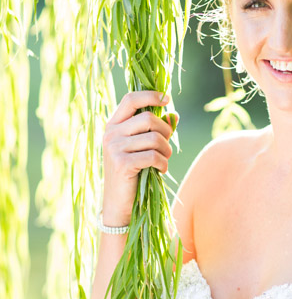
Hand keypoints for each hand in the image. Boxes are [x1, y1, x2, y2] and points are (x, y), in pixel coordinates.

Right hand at [102, 90, 177, 223]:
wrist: (119, 203)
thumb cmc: (133, 173)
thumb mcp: (142, 148)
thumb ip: (154, 130)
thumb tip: (174, 115)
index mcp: (113, 125)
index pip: (130, 99)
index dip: (150, 95)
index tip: (166, 98)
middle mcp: (111, 134)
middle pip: (148, 118)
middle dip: (165, 132)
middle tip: (167, 146)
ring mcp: (114, 148)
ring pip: (154, 138)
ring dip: (166, 151)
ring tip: (163, 161)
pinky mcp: (122, 164)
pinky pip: (153, 156)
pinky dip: (163, 163)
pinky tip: (161, 170)